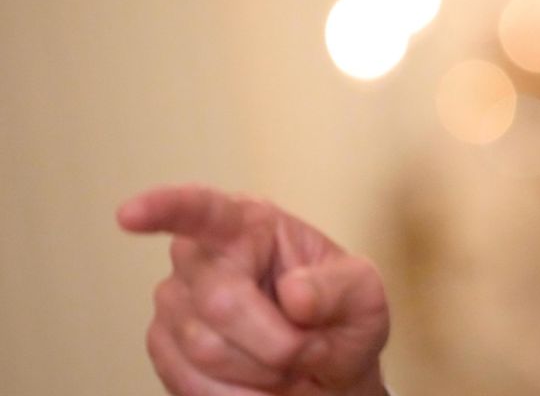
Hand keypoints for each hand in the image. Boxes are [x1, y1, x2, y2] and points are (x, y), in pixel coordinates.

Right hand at [117, 184, 389, 395]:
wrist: (327, 373)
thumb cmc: (343, 321)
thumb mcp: (364, 297)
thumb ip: (339, 289)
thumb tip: (294, 295)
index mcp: (249, 224)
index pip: (202, 209)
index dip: (164, 208)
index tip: (129, 214)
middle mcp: (201, 256)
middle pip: (220, 305)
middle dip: (277, 342)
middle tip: (310, 350)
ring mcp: (174, 301)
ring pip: (206, 351)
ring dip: (262, 372)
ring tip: (288, 364)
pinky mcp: (163, 345)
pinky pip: (190, 383)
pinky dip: (237, 395)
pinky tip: (259, 386)